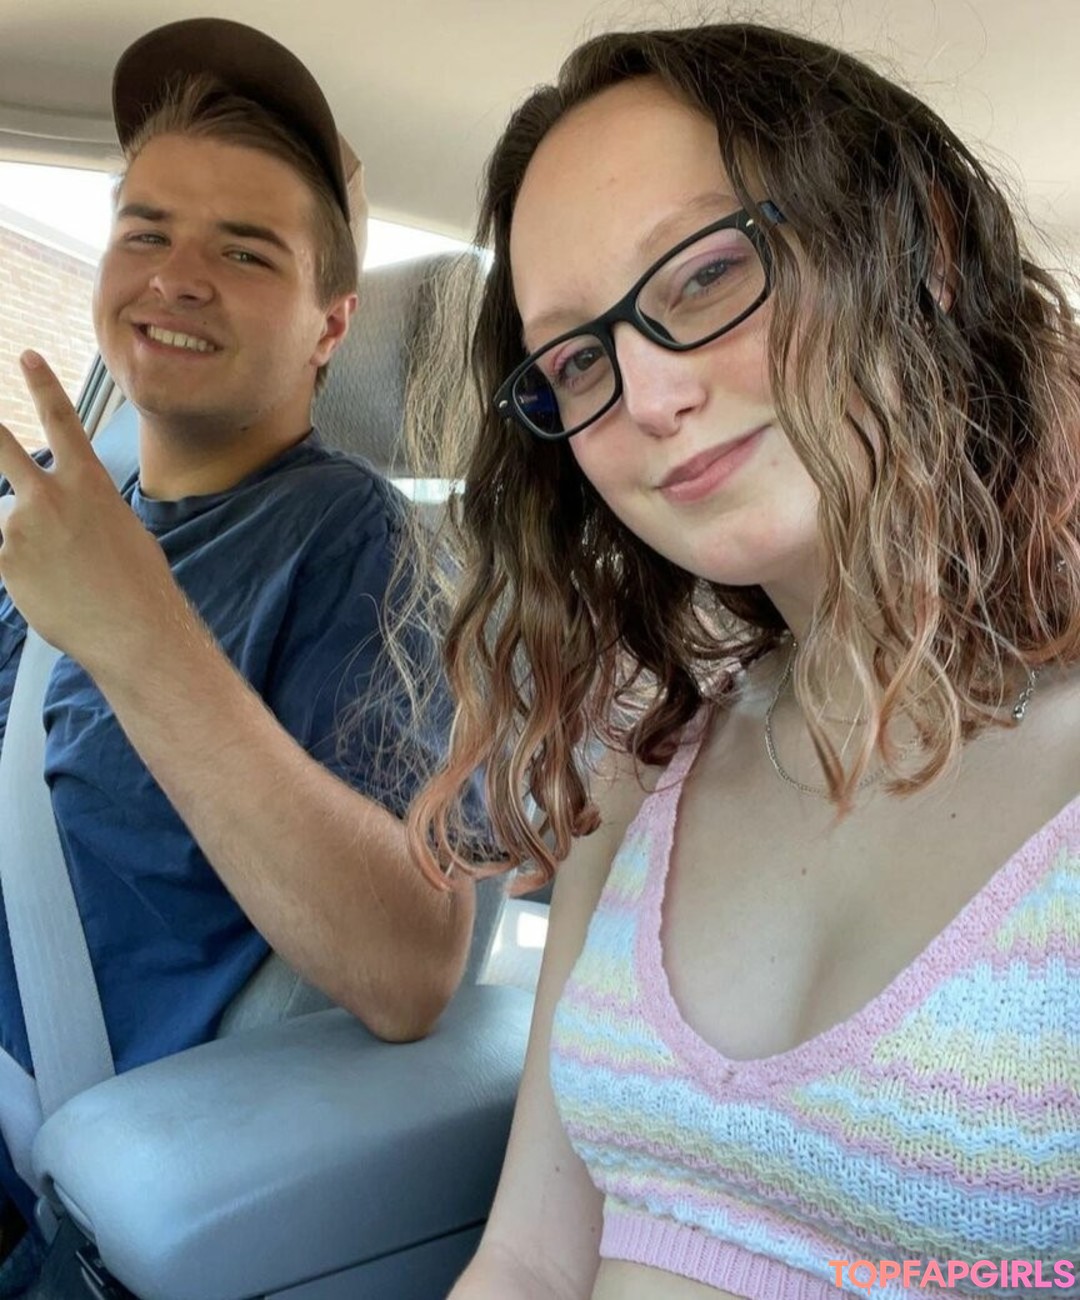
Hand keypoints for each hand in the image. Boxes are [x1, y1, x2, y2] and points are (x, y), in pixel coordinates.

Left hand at [0, 351, 182, 677]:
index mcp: (88, 483)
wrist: (132, 627)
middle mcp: (49, 496)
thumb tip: (63, 518)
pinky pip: (6, 560)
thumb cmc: (139, 584)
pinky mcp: (3, 561)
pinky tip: (56, 592)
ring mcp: (20, 527)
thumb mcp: (124, 531)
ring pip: (14, 526)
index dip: (43, 384)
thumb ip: (85, 511)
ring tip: (67, 577)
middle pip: (3, 449)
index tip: (28, 358)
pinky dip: (26, 575)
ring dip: (33, 548)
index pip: (61, 419)